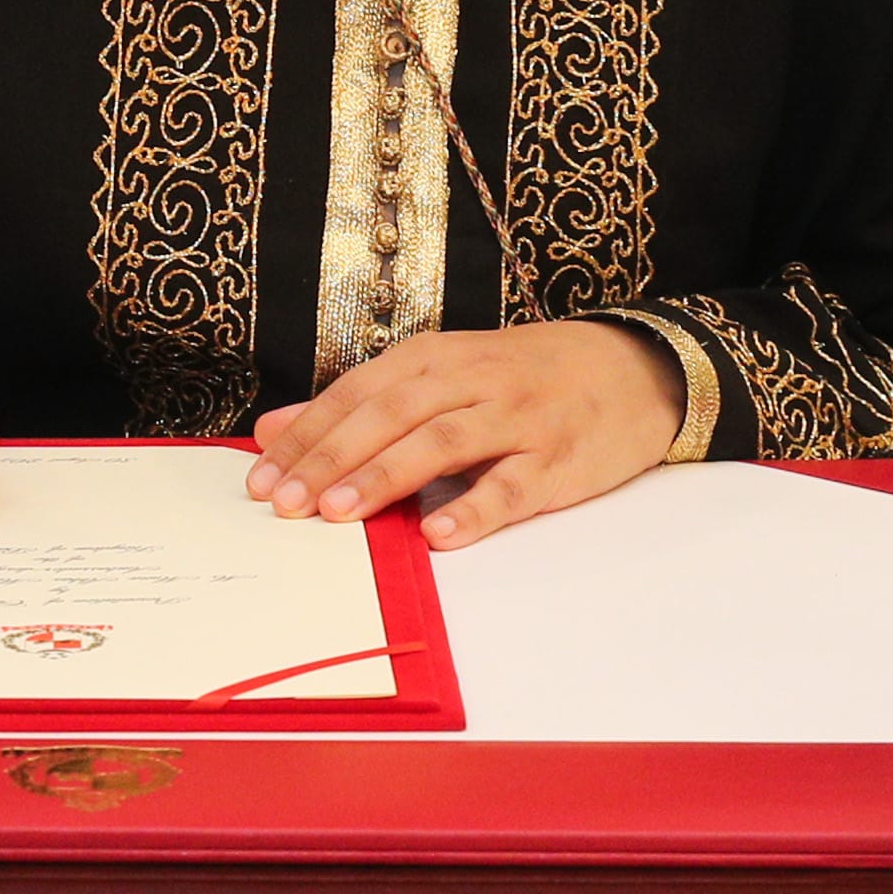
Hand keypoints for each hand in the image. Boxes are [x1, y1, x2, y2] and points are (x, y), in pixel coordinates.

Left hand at [245, 320, 685, 549]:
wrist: (632, 368)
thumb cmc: (521, 379)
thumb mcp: (439, 376)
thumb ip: (359, 405)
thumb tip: (273, 430)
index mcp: (435, 358)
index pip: (356, 393)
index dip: (307, 435)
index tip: (260, 478)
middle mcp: (472, 380)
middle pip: (390, 415)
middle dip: (331, 458)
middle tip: (284, 503)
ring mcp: (518, 418)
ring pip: (443, 443)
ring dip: (386, 477)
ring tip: (338, 515)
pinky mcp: (558, 458)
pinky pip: (514, 485)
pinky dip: (476, 509)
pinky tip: (439, 534)